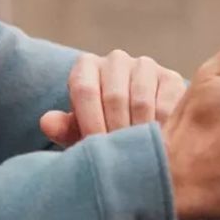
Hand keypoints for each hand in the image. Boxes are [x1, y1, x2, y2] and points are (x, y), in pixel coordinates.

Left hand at [38, 50, 185, 146]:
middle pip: (114, 97)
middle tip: (118, 159)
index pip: (85, 89)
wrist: (141, 127)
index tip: (96, 147)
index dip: (89, 122)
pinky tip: (159, 148)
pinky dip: (162, 129)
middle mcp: (115, 60)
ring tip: (137, 157)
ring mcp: (146, 66)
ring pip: (141, 101)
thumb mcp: (81, 130)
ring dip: (138, 133)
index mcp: (86, 66)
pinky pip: (167, 105)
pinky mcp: (172, 78)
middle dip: (115, 131)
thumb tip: (47, 122)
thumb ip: (64, 127)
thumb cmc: (101, 128)